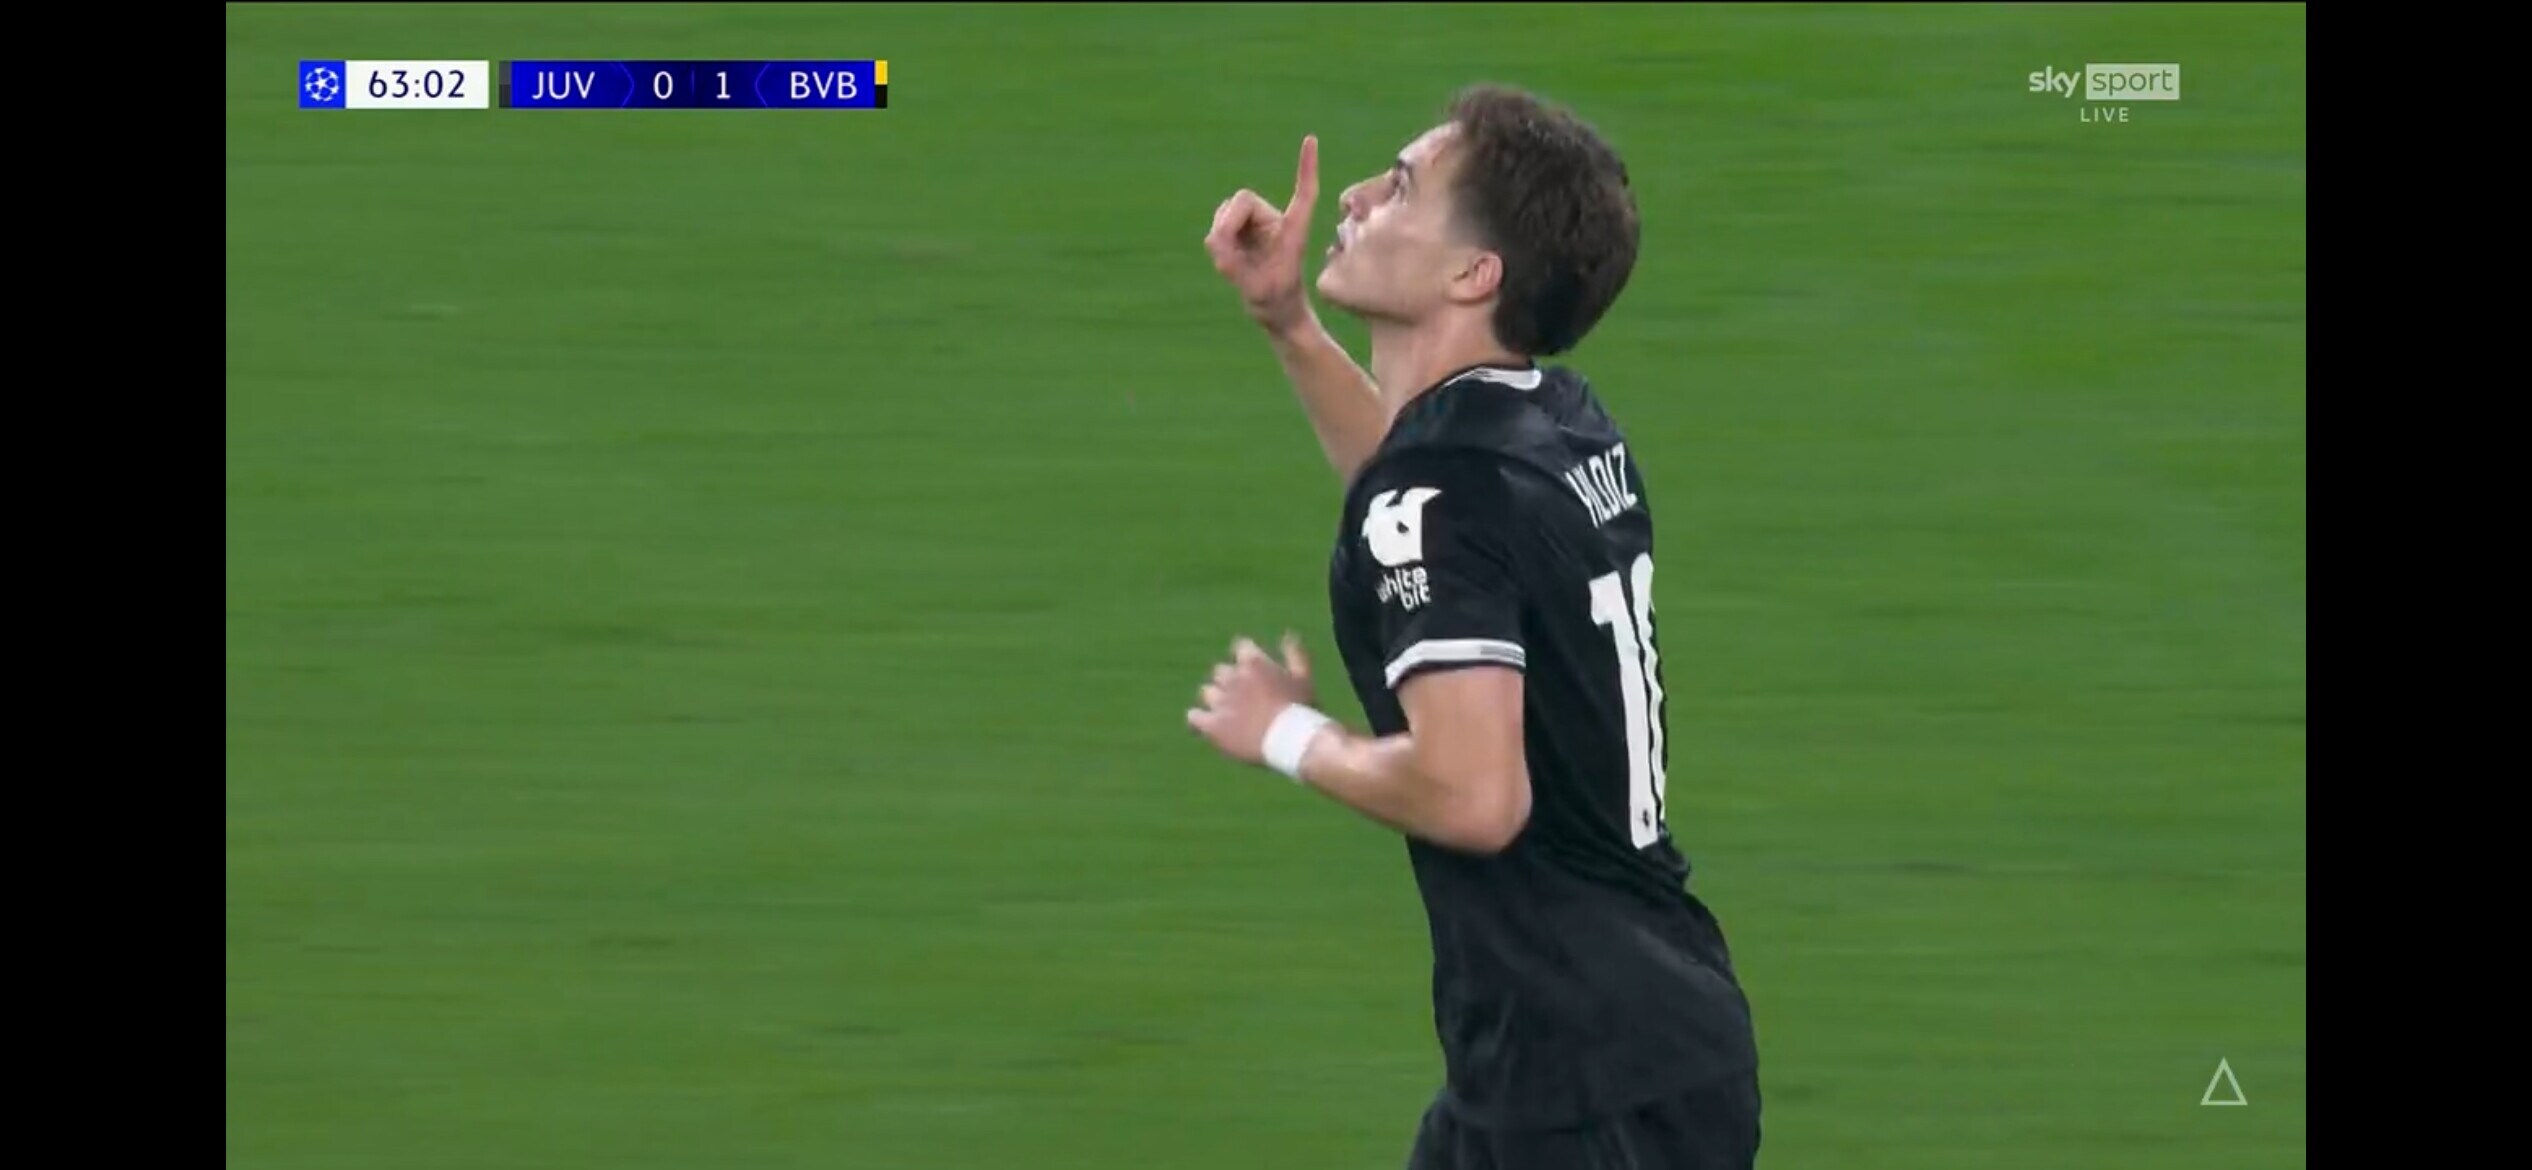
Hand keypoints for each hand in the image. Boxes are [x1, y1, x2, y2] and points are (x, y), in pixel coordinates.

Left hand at [1187, 633, 1318, 766]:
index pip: (1240, 647)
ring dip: (1216, 700)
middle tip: (1244, 698)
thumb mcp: (1303, 677)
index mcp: (1253, 662)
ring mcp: (1220, 701)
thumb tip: (1287, 635)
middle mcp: (1232, 677)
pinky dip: (1197, 720)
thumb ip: (1294, 654)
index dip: (1246, 658)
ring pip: (1207, 692)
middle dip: (1230, 681)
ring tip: (1229, 715)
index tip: (1253, 670)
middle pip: (1221, 671)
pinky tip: (1205, 727)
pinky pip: (1194, 717)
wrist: (1291, 741)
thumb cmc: (1300, 709)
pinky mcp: (1212, 725)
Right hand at [1203, 135, 1319, 334]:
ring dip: (1221, 237)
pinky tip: (1228, 262)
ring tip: (1231, 266)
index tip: (1311, 139)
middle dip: (1228, 222)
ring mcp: (1256, 224)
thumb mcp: (1256, 290)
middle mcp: (1274, 220)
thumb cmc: (1275, 301)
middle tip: (1221, 251)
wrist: (1275, 311)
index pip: (1304, 193)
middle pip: (1242, 201)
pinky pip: (1217, 228)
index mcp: (1293, 229)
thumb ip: (1233, 264)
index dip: (1306, 167)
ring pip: (1225, 213)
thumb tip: (1214, 241)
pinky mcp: (1240, 231)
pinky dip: (1216, 244)